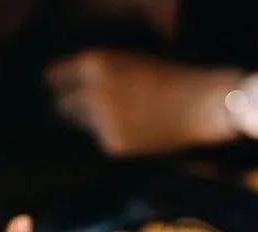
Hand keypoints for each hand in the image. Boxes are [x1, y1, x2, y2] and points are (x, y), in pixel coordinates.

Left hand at [46, 50, 241, 155]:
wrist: (202, 103)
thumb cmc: (170, 76)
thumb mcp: (130, 61)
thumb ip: (98, 73)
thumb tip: (70, 86)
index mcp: (95, 63)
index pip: (55, 75)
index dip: (56, 83)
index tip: (55, 89)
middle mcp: (92, 91)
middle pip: (61, 105)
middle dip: (67, 107)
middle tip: (75, 110)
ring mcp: (101, 120)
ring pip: (82, 125)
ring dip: (92, 123)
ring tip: (122, 117)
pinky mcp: (113, 144)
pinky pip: (102, 141)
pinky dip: (113, 138)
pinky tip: (137, 131)